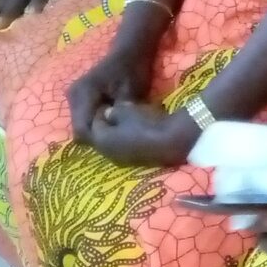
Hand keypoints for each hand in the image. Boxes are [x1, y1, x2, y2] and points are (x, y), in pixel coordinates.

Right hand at [67, 39, 156, 137]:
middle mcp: (72, 96)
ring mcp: (73, 97)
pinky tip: (112, 121)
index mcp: (83, 94)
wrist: (130, 50)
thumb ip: (119, 114)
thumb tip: (115, 135)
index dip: (98, 139)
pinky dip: (97, 122)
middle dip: (98, 136)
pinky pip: (84, 118)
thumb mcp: (131, 93)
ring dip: (98, 130)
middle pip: (80, 129)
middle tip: (119, 136)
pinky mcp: (78, 98)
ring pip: (81, 125)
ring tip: (117, 128)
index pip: (82, 129)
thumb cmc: (133, 69)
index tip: (117, 140)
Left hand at [79, 98, 197, 168]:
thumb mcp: (127, 110)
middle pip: (103, 137)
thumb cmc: (146, 123)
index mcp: (101, 140)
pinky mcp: (137, 162)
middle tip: (117, 112)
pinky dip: (128, 140)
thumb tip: (108, 114)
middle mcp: (108, 154)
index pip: (94, 124)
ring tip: (129, 121)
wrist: (173, 142)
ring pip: (115, 144)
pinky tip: (138, 131)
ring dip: (118, 133)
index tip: (109, 103)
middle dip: (108, 125)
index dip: (100, 112)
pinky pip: (126, 149)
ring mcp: (123, 161)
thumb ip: (114, 111)